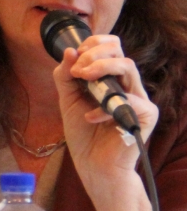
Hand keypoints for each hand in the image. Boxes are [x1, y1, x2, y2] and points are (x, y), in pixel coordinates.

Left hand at [54, 35, 156, 189]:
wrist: (93, 166)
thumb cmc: (84, 134)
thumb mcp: (68, 101)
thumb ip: (66, 77)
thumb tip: (69, 50)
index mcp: (112, 80)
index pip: (112, 48)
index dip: (95, 44)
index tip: (76, 53)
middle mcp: (128, 86)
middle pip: (120, 53)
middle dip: (95, 54)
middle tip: (77, 69)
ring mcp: (139, 100)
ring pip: (128, 67)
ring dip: (101, 68)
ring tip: (82, 78)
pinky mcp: (145, 116)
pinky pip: (129, 100)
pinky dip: (104, 107)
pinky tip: (90, 117)